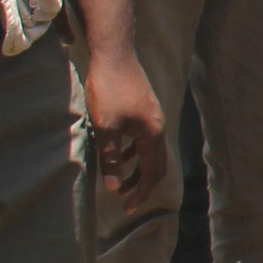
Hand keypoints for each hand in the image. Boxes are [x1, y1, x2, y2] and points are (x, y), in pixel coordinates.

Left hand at [81, 44, 167, 216]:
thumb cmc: (108, 89)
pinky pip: (143, 139)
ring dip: (137, 169)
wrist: (114, 54)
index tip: (126, 209)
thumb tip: (112, 186)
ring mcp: (152, 117)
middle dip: (141, 185)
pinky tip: (119, 152)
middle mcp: (157, 127)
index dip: (140, 193)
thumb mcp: (105, 127)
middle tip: (125, 200)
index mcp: (152, 134)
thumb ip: (110, 157)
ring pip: (150, 151)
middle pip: (156, 165)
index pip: (152, 173)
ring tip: (118, 180)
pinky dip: (134, 152)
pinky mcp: (143, 109)